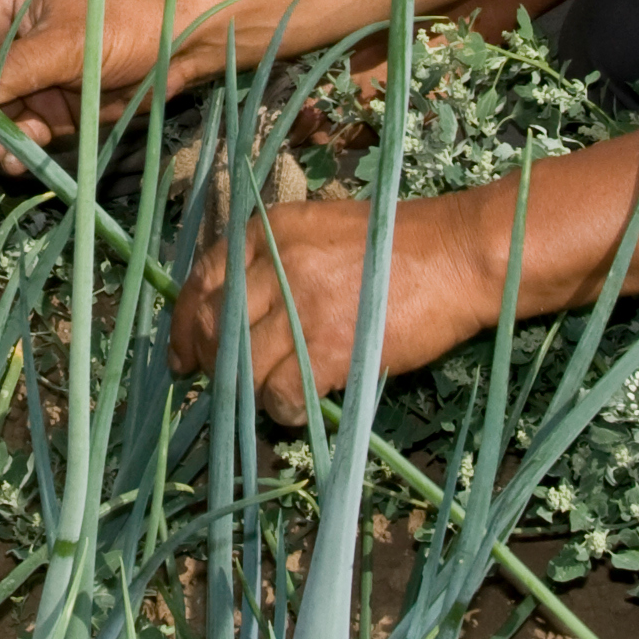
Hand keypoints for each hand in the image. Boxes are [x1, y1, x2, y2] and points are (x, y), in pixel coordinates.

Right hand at [0, 0, 166, 153]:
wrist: (182, 48)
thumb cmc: (126, 23)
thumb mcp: (70, 42)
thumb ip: (16, 66)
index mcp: (7, 6)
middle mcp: (10, 41)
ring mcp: (29, 79)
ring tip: (0, 156)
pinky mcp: (50, 110)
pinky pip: (18, 133)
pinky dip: (14, 148)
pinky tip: (20, 159)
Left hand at [170, 191, 503, 424]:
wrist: (455, 256)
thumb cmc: (393, 244)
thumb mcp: (319, 231)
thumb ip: (272, 261)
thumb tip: (229, 312)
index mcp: (270, 231)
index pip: (203, 279)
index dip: (183, 323)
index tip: (182, 351)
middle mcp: (278, 264)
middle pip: (213, 326)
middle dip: (206, 361)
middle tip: (213, 381)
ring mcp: (303, 308)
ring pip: (242, 366)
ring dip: (246, 389)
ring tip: (268, 393)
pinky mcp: (331, 349)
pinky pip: (281, 394)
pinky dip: (282, 408)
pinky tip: (298, 403)